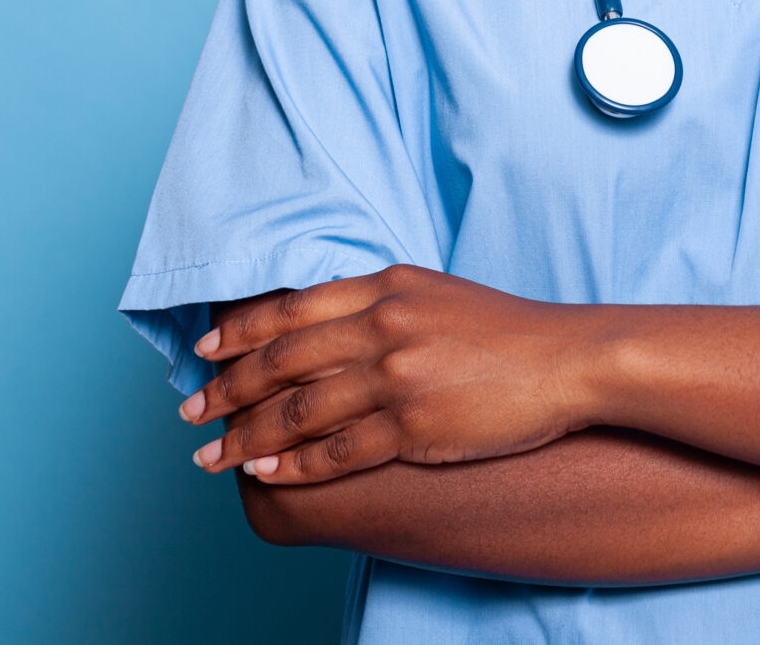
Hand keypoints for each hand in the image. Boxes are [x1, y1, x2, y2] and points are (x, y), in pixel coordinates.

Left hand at [179, 266, 602, 485]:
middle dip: (226, 390)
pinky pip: (339, 450)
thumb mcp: (435, 293)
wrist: (570, 360)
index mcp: (387, 286)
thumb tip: (320, 320)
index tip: (203, 353)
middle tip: (189, 413)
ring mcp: (399, 376)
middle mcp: (385, 325)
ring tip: (212, 456)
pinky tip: (268, 473)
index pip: (292, 308)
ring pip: (299, 409)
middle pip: (282, 359)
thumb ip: (378, 300)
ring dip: (246, 436)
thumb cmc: (506, 330)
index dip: (239, 332)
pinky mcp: (417, 425)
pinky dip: (295, 464)